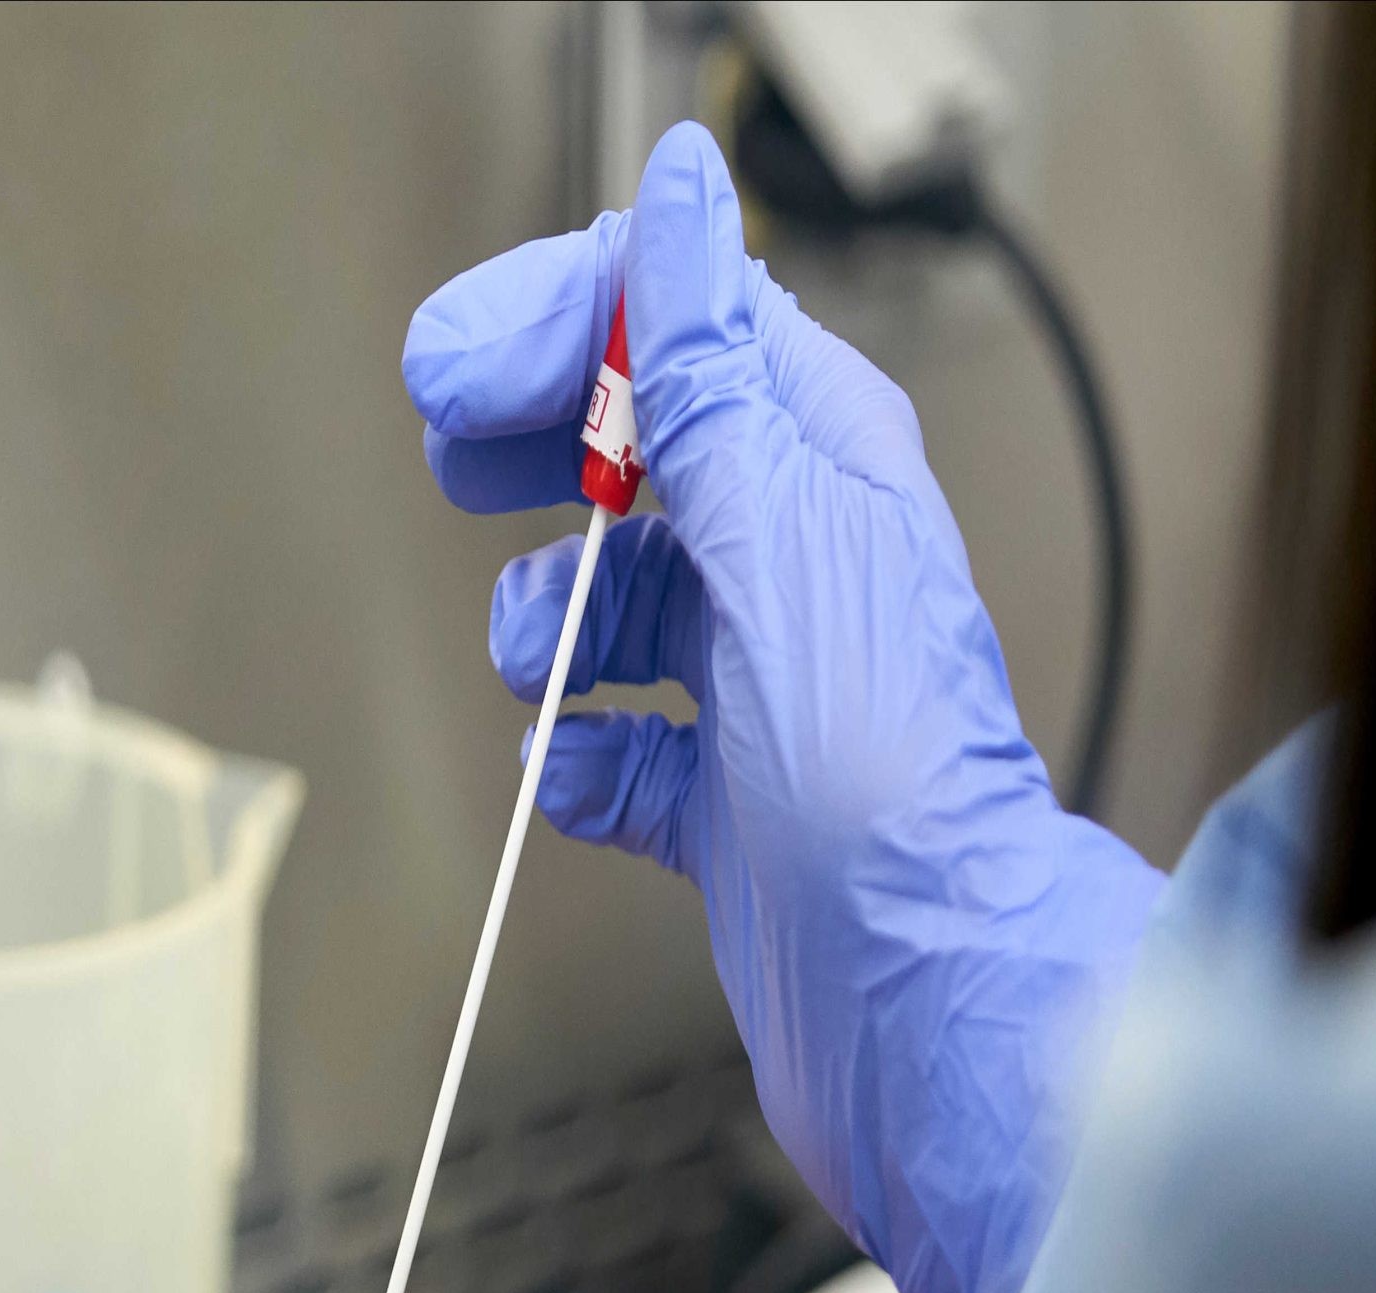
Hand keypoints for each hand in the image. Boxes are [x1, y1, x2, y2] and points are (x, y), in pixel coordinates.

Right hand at [404, 123, 1161, 1292]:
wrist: (920, 1006)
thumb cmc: (882, 789)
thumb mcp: (781, 543)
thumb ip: (710, 381)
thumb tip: (678, 202)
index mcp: (826, 474)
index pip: (685, 329)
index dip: (565, 326)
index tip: (461, 372)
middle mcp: (796, 572)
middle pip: (637, 454)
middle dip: (541, 446)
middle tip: (455, 453)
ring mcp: (760, 692)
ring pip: (616, 606)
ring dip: (549, 623)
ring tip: (533, 664)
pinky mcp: (728, 809)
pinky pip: (621, 753)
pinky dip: (582, 761)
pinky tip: (579, 778)